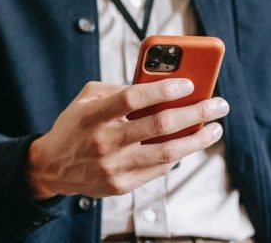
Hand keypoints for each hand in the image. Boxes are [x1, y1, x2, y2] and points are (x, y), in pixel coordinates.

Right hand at [27, 79, 227, 198]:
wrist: (52, 167)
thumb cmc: (74, 126)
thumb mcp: (86, 99)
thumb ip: (117, 89)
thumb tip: (157, 85)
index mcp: (93, 115)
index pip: (133, 98)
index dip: (164, 89)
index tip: (189, 84)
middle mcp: (104, 141)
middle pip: (159, 125)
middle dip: (195, 112)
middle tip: (218, 104)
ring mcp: (113, 166)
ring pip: (167, 153)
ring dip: (197, 140)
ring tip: (214, 128)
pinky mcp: (120, 185)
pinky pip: (158, 169)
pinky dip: (177, 155)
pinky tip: (188, 144)